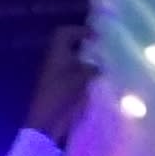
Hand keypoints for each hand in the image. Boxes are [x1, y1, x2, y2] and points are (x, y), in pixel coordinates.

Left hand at [26, 20, 99, 142]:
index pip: (64, 33)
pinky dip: (87, 74)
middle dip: (88, 46)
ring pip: (75, 60)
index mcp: (56, 56)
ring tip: (108, 65)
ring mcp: (57, 76)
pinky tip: (101, 80)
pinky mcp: (62, 89)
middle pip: (71, 46)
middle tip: (107, 50)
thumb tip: (107, 62)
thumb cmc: (61, 98)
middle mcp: (55, 62)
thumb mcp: (82, 80)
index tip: (98, 37)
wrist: (46, 125)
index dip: (80, 30)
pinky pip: (76, 74)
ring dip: (89, 60)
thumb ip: (94, 67)